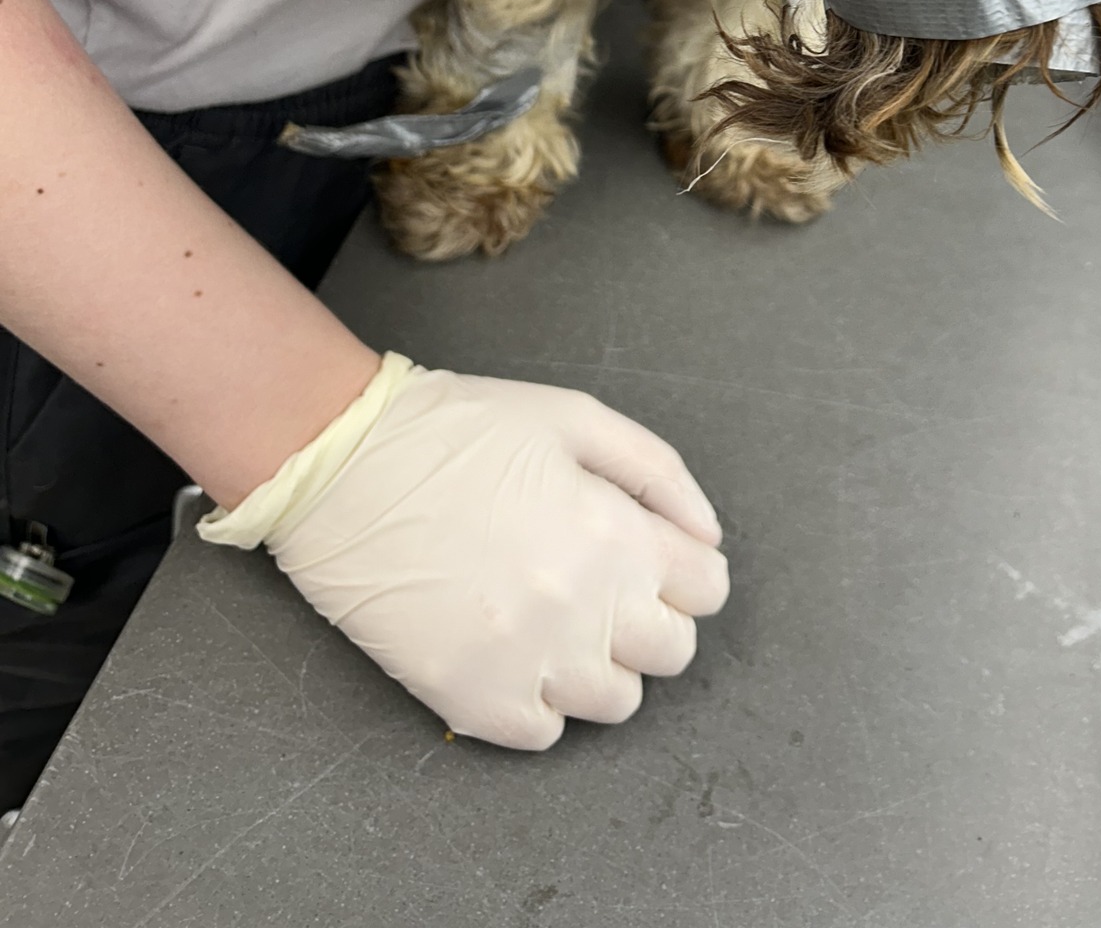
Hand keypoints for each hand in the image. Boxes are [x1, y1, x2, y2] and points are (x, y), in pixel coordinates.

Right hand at [211, 362, 728, 748]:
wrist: (342, 465)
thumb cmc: (458, 429)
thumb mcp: (574, 417)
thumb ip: (659, 474)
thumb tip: (707, 536)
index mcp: (616, 536)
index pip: (707, 590)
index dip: (684, 567)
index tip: (649, 556)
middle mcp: (585, 611)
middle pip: (672, 652)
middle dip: (650, 615)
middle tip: (601, 583)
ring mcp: (527, 664)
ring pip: (616, 702)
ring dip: (600, 663)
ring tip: (554, 615)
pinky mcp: (470, 702)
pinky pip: (546, 734)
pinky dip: (542, 699)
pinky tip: (513, 647)